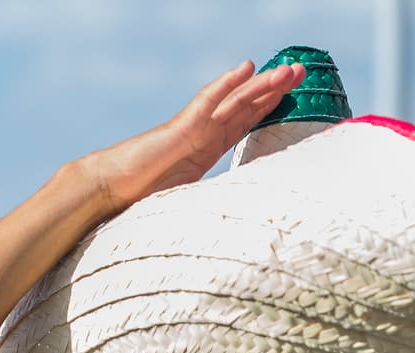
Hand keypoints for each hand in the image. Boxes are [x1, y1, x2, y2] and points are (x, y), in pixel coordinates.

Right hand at [85, 59, 306, 214]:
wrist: (112, 191)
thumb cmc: (145, 197)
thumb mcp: (192, 200)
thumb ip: (215, 201)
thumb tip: (241, 222)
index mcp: (209, 147)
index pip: (246, 121)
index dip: (269, 106)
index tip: (295, 95)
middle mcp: (205, 132)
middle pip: (247, 105)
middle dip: (275, 88)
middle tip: (302, 71)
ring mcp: (194, 127)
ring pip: (235, 100)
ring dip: (263, 83)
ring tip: (288, 70)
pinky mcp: (182, 128)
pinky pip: (207, 102)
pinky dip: (227, 84)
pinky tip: (247, 68)